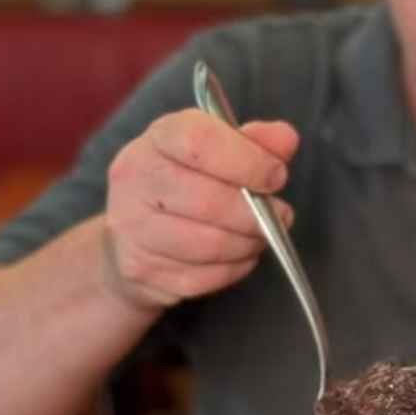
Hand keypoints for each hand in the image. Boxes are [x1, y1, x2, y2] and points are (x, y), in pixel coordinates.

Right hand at [103, 108, 299, 310]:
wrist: (130, 238)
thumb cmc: (185, 185)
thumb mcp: (216, 151)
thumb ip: (254, 142)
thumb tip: (285, 138)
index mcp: (157, 140)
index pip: (198, 142)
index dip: (248, 160)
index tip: (276, 174)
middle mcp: (135, 180)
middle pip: (209, 200)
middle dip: (257, 213)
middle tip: (280, 214)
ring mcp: (133, 229)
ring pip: (211, 244)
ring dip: (249, 243)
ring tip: (260, 234)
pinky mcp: (142, 270)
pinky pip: (207, 276)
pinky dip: (234, 268)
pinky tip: (236, 254)